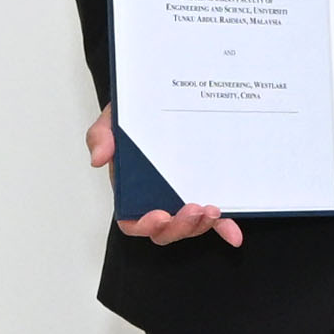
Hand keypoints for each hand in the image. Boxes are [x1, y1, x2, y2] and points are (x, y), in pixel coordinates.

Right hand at [88, 105, 243, 248]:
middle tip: (193, 210)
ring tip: (213, 210)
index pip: (132, 219)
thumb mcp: (113, 119)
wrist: (161, 99)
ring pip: (190, 226)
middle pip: (164, 230)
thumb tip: (98, 158)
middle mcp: (156, 199)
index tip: (159, 216)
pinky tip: (234, 235)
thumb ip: (100, 135)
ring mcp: (181, 198)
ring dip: (201, 226)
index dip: (145, 225)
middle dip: (179, 227)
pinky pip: (214, 217)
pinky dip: (225, 228)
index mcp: (131, 189)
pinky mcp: (204, 193)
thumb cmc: (136, 116)